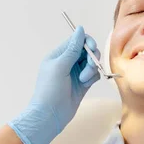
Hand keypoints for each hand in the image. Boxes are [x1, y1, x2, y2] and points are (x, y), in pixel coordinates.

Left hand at [9, 26, 99, 143]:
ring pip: (92, 63)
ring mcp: (75, 73)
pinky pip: (94, 75)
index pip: (77, 41)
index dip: (87, 42)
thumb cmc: (50, 90)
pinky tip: (86, 84)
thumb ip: (73, 48)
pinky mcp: (83, 84)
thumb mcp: (60, 66)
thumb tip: (80, 28)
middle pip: (87, 51)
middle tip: (89, 67)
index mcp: (59, 55)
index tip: (92, 49)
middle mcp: (68, 62)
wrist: (50, 115)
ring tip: (83, 80)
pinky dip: (92, 77)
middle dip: (91, 58)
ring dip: (91, 69)